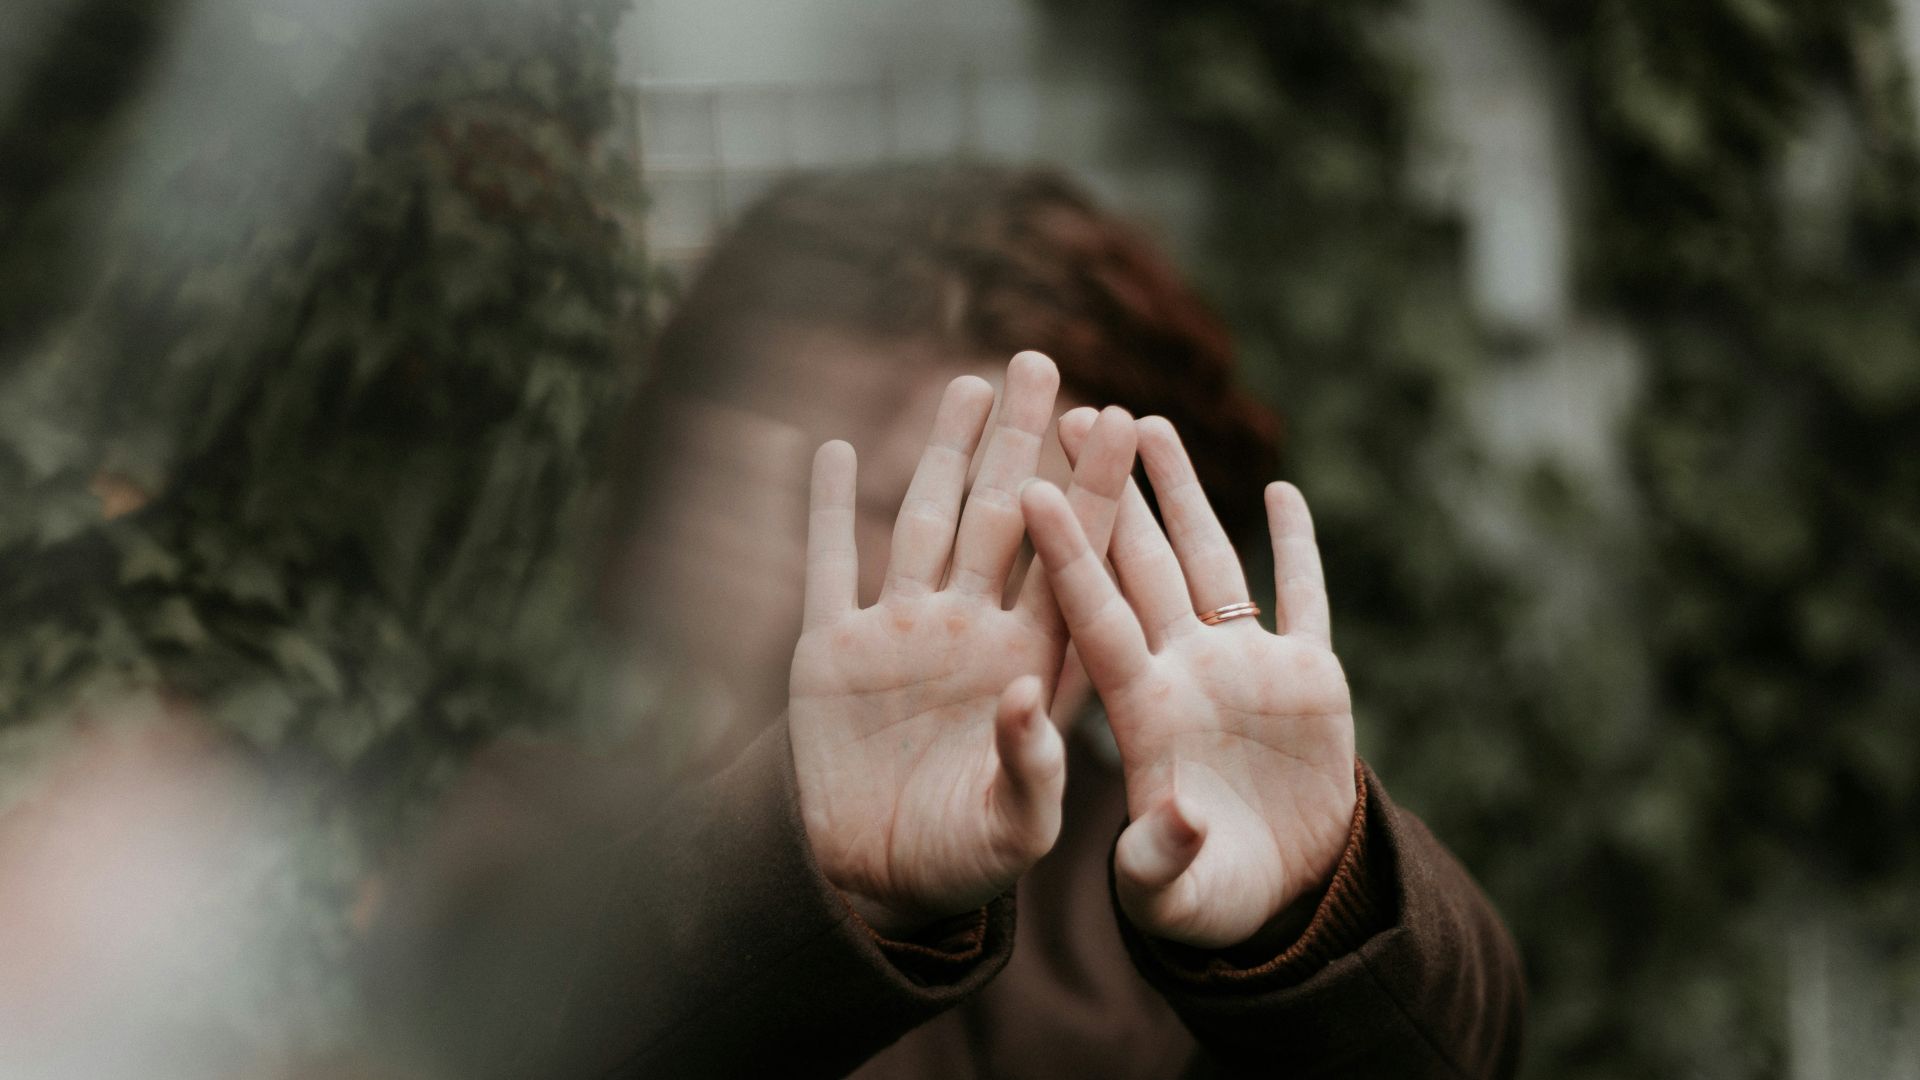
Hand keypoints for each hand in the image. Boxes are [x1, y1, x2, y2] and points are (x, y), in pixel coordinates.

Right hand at [789, 352, 1137, 936]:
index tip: (1125, 421)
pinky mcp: (832, 652)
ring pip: (927, 522)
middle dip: (1024, 441)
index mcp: (1031, 664)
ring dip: (945, 454)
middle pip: (1004, 518)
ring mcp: (902, 635)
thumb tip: (1029, 699)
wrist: (876, 884)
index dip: (1095, 491)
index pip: (1072, 561)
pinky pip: (830, 566)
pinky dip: (829, 510)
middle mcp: (972, 632)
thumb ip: (1033, 770)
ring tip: (970, 383)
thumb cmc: (965, 863)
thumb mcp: (1014, 831)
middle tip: (1044, 362)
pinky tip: (838, 450)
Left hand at [1024, 414, 1355, 949]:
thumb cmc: (1201, 901)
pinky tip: (1282, 492)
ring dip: (1183, 493)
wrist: (1275, 901)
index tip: (1032, 487)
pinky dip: (1298, 548)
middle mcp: (1184, 672)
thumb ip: (1161, 858)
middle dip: (1112, 488)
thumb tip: (1177, 817)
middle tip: (1075, 410)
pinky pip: (1303, 599)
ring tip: (1151, 422)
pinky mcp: (1308, 679)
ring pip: (1209, 559)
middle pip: (1139, 563)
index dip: (1068, 554)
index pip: (1094, 616)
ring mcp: (1244, 669)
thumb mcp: (1170, 894)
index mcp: (1141, 711)